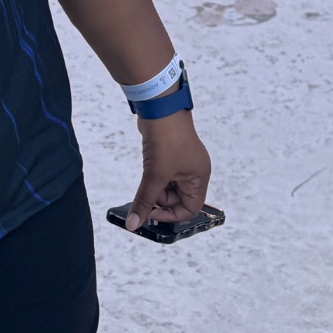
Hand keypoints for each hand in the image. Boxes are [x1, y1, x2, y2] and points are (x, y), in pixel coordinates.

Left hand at [126, 110, 209, 230]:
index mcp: (199, 177)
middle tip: (145, 198)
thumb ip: (145, 202)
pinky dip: (153, 179)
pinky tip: (146, 174)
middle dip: (160, 201)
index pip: (191, 208)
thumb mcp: (155, 175)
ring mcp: (181, 162)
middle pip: (178, 199)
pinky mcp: (169, 155)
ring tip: (145, 181)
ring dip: (154, 190)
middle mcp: (193, 171)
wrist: (160, 108)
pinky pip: (162, 175)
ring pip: (167, 187)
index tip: (153, 214)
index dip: (173, 215)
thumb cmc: (167, 140)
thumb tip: (134, 224)